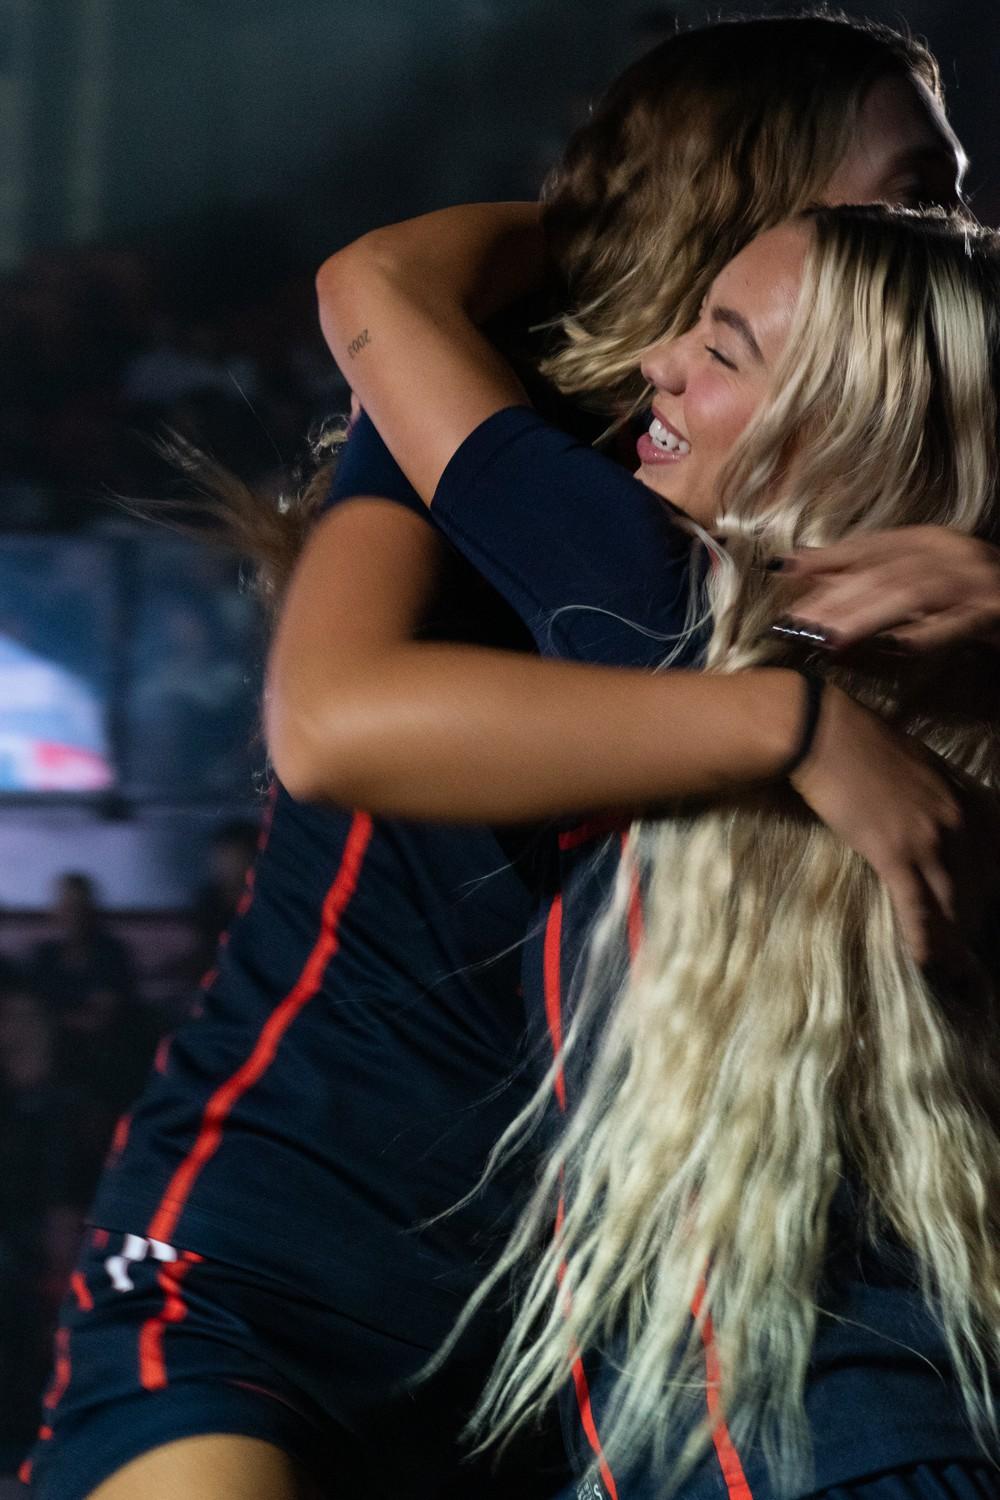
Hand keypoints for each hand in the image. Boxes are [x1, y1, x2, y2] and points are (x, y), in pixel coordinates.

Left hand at [771, 527, 999, 650]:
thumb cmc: (974, 599)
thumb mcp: (922, 583)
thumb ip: (873, 578)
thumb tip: (810, 574)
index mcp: (931, 541)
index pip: (871, 547)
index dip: (827, 557)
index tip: (783, 570)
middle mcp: (953, 553)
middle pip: (884, 572)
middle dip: (836, 597)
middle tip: (796, 622)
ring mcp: (977, 581)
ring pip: (913, 593)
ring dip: (867, 615)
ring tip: (830, 636)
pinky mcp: (997, 611)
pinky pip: (959, 621)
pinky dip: (927, 633)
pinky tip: (896, 647)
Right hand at [788, 683, 967, 964]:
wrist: (826, 735)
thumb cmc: (863, 743)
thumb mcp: (919, 765)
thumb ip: (938, 795)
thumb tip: (938, 815)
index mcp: (964, 799)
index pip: (993, 856)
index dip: (990, 888)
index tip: (983, 909)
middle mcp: (956, 823)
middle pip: (977, 884)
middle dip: (974, 920)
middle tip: (968, 950)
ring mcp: (927, 840)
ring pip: (951, 901)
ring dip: (953, 938)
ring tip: (953, 967)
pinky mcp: (892, 854)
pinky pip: (915, 905)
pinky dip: (922, 936)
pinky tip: (922, 959)